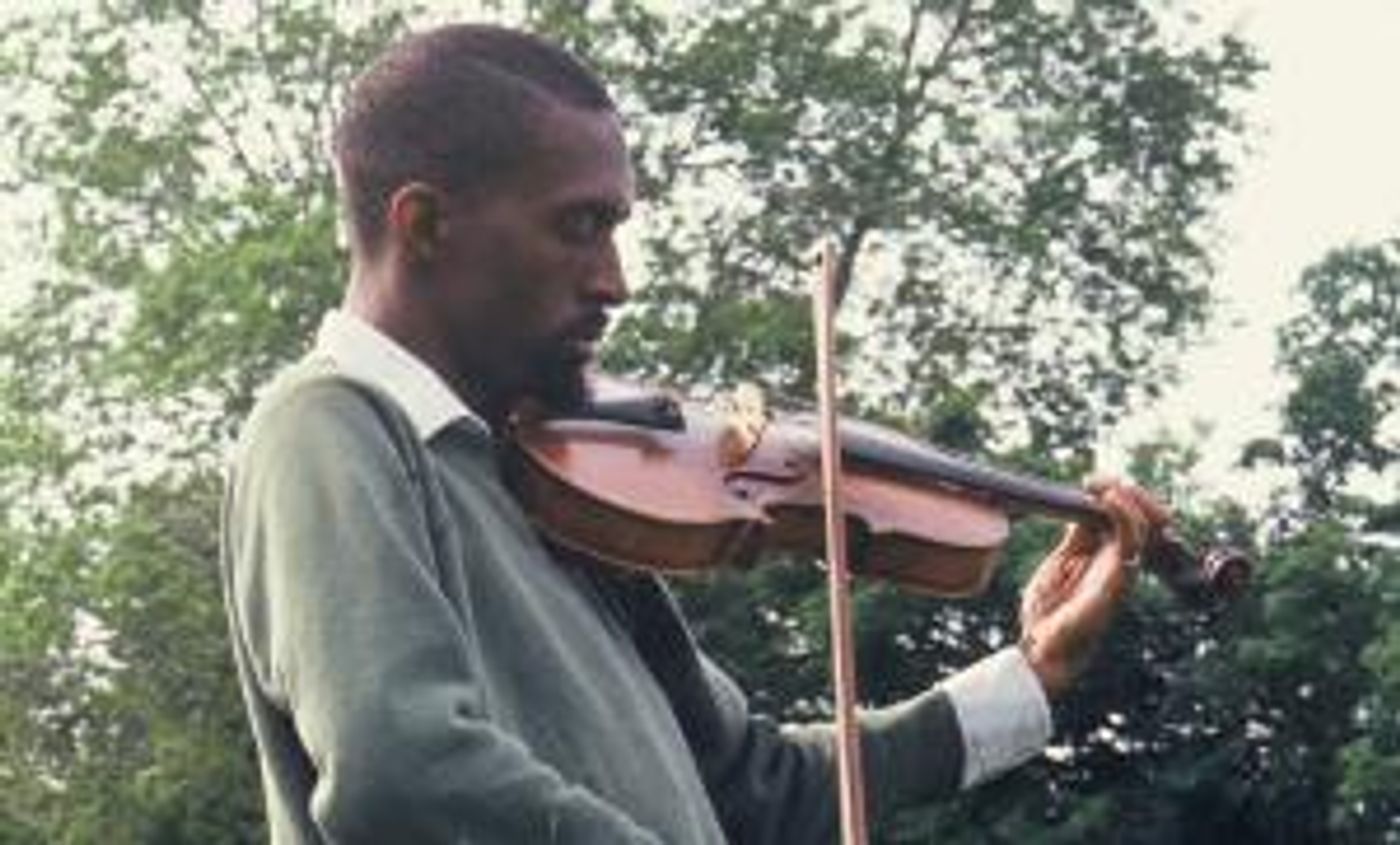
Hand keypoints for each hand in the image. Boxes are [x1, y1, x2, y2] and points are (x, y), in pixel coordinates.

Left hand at [1017, 478, 1168, 699]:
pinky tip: (1109, 500)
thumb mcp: (1060, 563)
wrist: (1042, 649)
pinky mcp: (1119, 581)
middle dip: (1132, 492)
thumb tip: (1084, 503)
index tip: (1092, 480)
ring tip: (1107, 486)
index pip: (1127, 517)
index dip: (1117, 493)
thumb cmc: (1049, 612)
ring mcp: (1123, 571)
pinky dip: (1124, 516)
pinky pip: (1131, 543)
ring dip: (1129, 499)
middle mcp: (1120, 562)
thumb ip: (1077, 536)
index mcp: (1105, 557)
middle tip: (1102, 481)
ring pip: (1144, 526)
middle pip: (1145, 519)